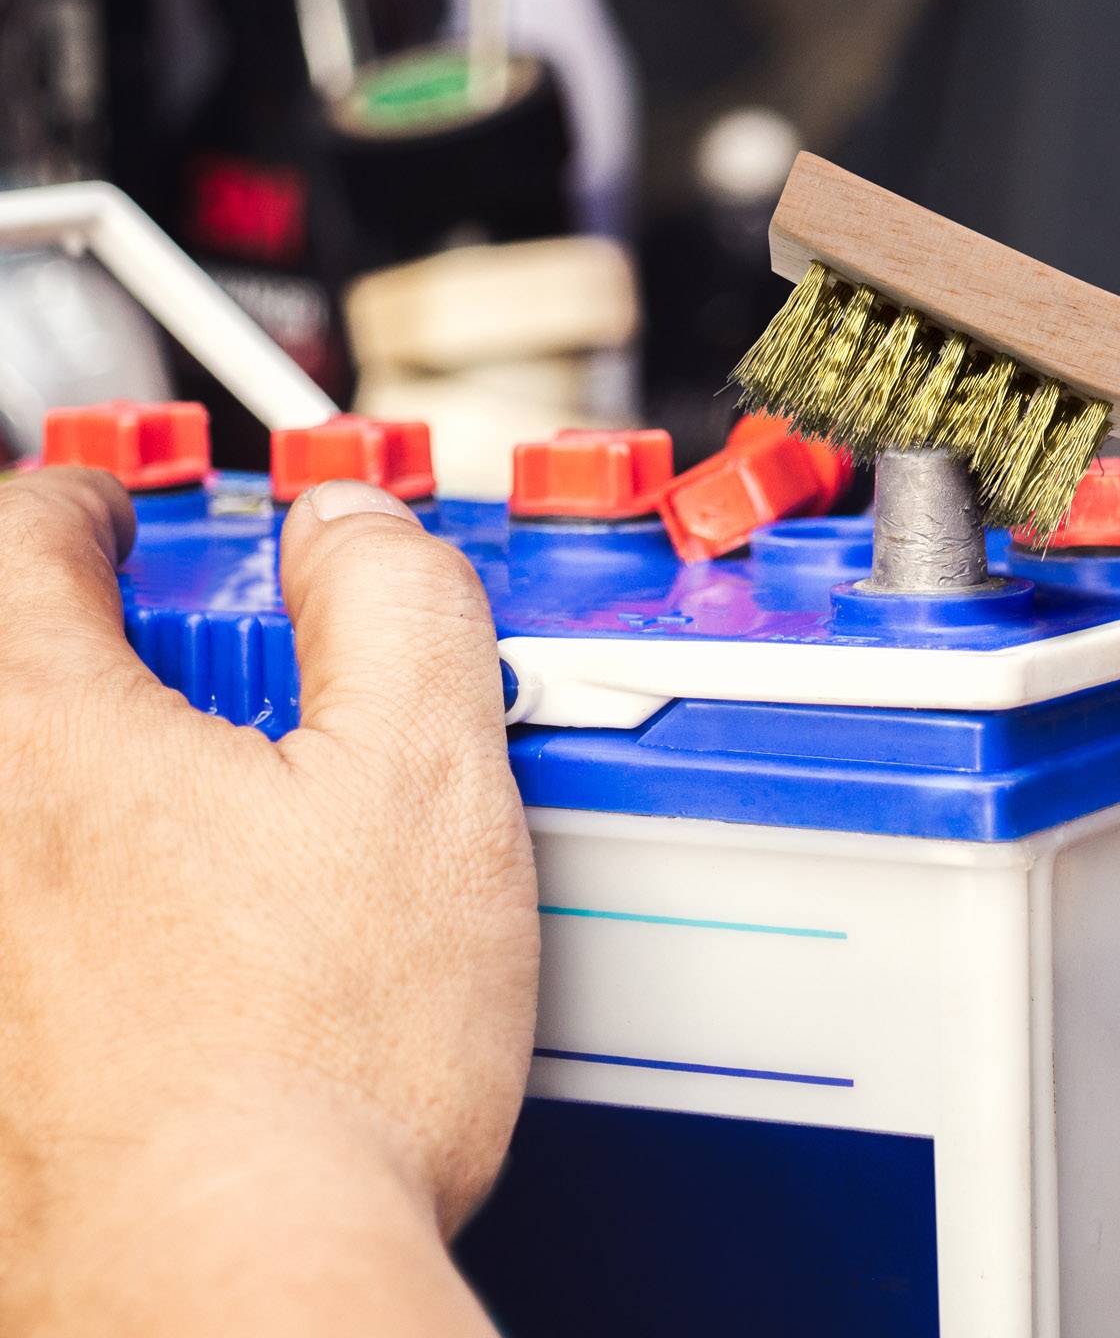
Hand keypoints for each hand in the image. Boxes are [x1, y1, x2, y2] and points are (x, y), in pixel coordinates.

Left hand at [0, 469, 535, 1335]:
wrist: (225, 1286)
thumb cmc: (317, 1065)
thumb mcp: (428, 781)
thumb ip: (398, 608)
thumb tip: (357, 532)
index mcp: (44, 738)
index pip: (19, 545)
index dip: (83, 508)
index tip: (115, 516)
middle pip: (3, 691)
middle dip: (87, 664)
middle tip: (194, 688)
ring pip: (20, 830)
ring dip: (84, 799)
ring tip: (215, 844)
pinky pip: (22, 948)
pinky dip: (74, 924)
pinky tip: (179, 977)